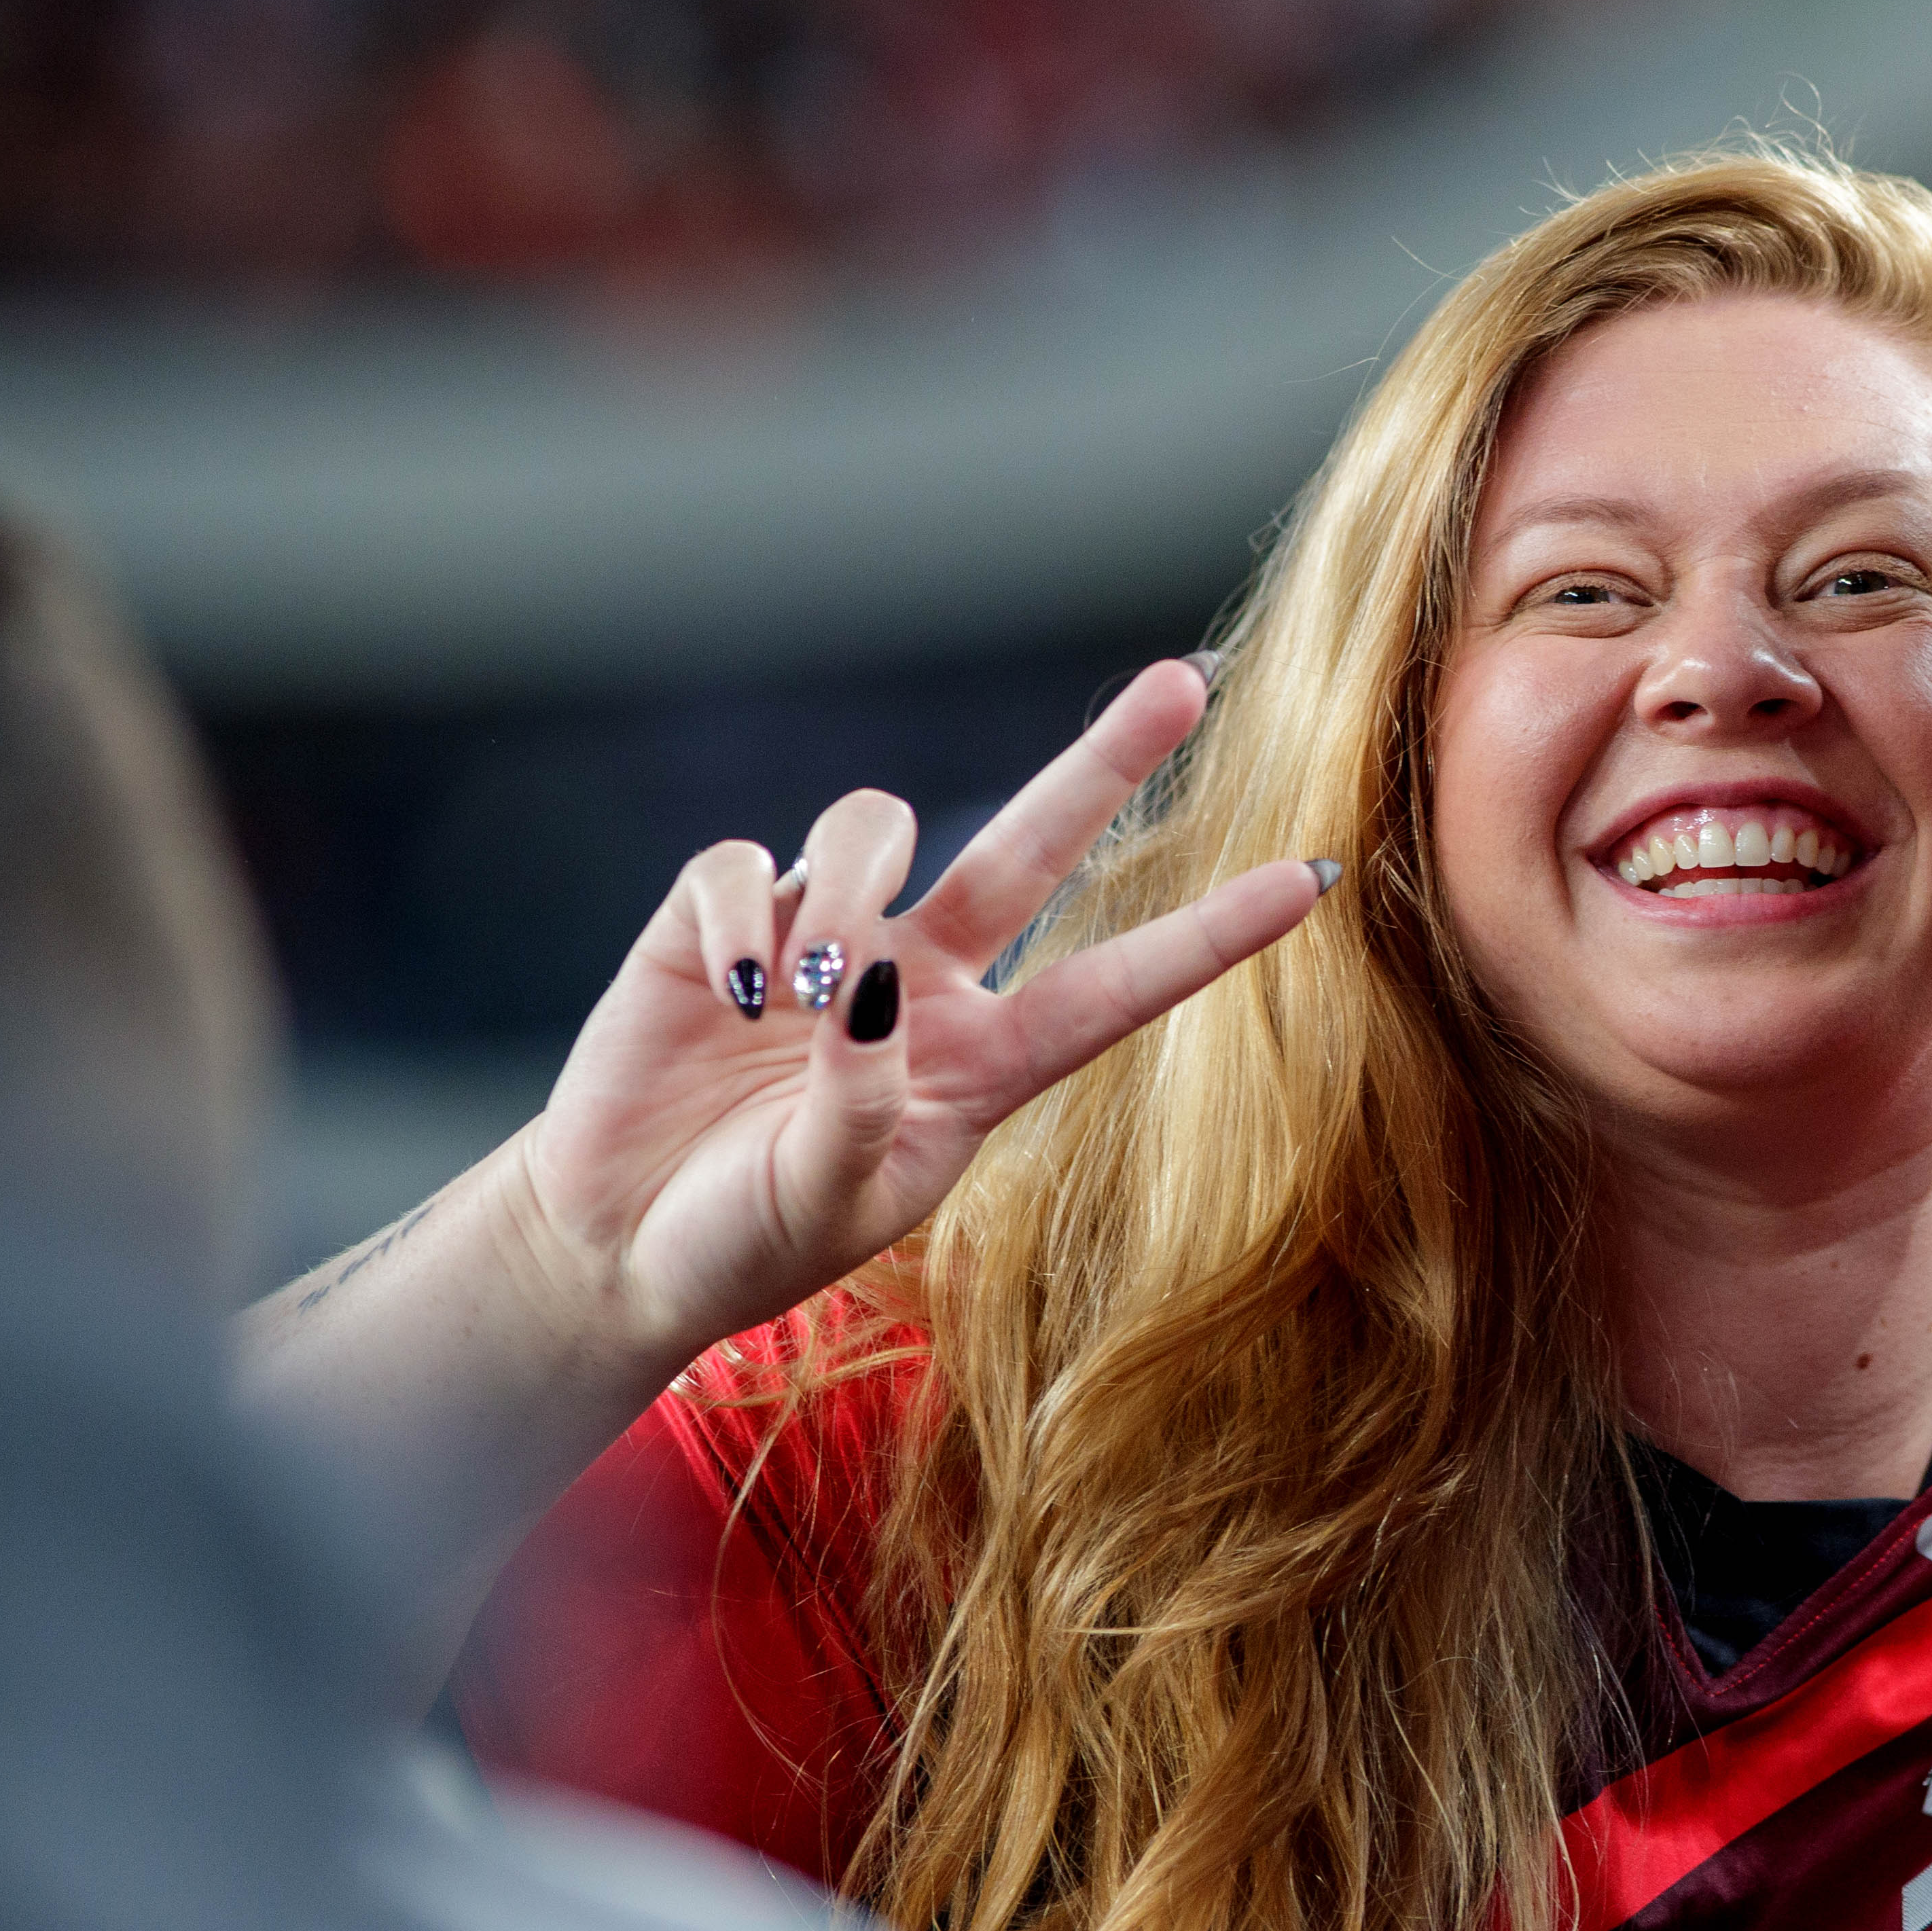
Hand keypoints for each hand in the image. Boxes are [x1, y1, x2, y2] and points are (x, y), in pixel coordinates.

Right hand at [499, 658, 1325, 1374]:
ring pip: (876, 829)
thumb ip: (861, 1102)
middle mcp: (922, 982)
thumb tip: (873, 989)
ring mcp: (826, 939)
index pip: (1119, 986)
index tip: (1313, 881)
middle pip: (1033, 847)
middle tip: (1182, 681)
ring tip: (804, 1000)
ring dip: (847, 897)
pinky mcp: (722, 923)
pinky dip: (742, 915)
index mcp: (983, 1063)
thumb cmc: (744, 1236)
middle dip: (1106, 759)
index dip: (1213, 935)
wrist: (618, 1249)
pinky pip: (746, 864)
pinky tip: (731, 990)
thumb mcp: (826, 1197)